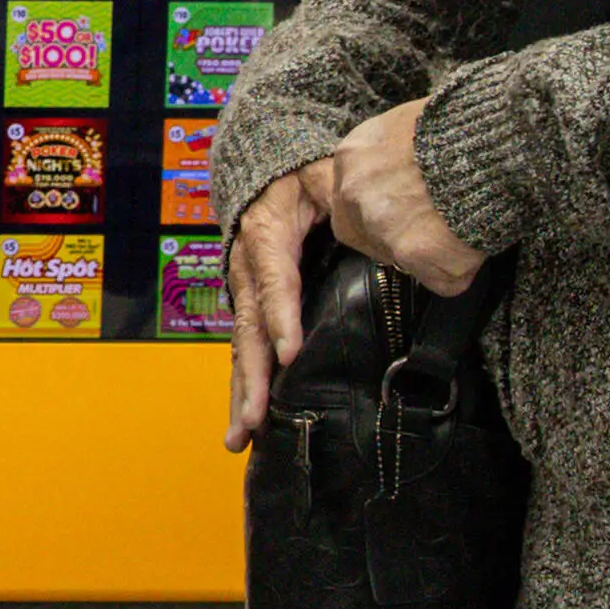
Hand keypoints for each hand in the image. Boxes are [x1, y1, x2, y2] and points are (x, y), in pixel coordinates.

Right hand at [224, 160, 336, 449]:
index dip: (280, 316)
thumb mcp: (325, 172)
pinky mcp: (251, 306)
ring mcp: (244, 291)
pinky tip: (248, 422)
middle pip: (247, 327)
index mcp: (266, 233)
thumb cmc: (302, 174)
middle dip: (252, 376)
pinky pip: (247, 349)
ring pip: (242, 347)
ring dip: (242, 393)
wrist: (265, 171)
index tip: (290, 353)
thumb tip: (371, 218)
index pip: (274, 278)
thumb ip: (344, 192)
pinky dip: (246, 386)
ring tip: (239, 437)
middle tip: (254, 418)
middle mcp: (247, 267)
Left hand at [323, 99, 485, 300]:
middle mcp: (356, 193)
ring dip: (431, 252)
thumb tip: (405, 176)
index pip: (348, 201)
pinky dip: (463, 267)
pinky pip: (442, 279)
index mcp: (352, 156)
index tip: (402, 213)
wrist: (498, 139)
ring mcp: (383, 228)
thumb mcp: (410, 124)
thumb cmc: (463, 123)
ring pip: (401, 260)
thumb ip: (392, 156)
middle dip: (393, 238)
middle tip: (433, 228)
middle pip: (363, 235)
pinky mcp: (419, 255)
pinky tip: (478, 238)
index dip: (375, 212)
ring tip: (465, 223)